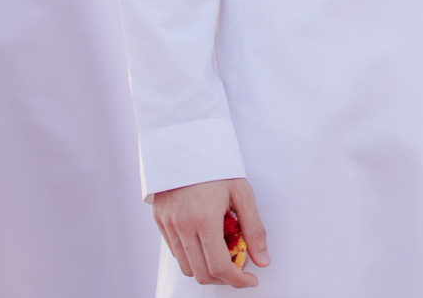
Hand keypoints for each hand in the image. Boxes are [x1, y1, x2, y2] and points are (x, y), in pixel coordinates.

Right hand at [153, 178, 267, 286]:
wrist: (186, 143)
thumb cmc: (218, 167)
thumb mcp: (242, 194)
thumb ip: (254, 229)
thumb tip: (263, 261)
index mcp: (204, 219)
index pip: (219, 267)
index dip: (237, 280)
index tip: (251, 279)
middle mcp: (182, 226)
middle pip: (201, 273)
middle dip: (224, 278)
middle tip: (240, 267)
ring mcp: (167, 225)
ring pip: (187, 266)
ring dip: (207, 269)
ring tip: (225, 252)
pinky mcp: (160, 221)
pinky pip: (176, 252)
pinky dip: (193, 256)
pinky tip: (207, 241)